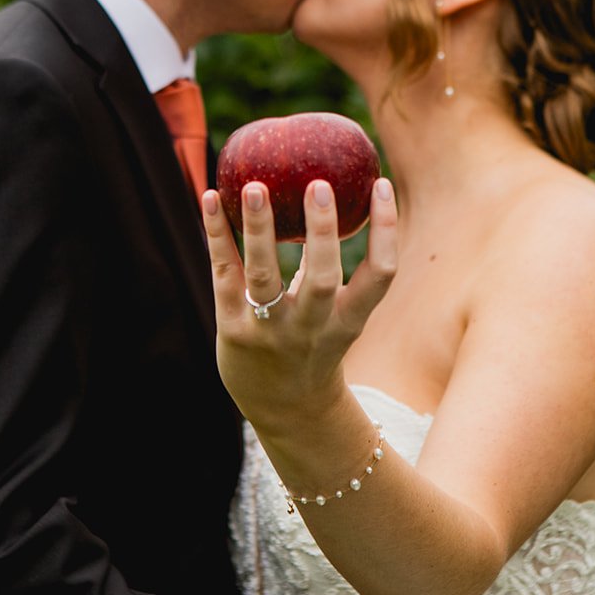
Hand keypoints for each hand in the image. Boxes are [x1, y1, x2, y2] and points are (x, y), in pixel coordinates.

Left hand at [201, 176, 396, 427]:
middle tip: (318, 183)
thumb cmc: (313, 345)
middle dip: (322, 232)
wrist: (286, 411)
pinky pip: (224, 276)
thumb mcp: (336, 315)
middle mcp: (312, 328)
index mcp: (348, 320)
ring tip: (254, 186)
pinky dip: (216, 236)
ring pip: (264, 278)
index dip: (386, 230)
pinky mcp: (232, 330)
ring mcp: (270, 331)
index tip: (381, 183)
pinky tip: (208, 197)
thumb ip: (329, 265)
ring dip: (259, 230)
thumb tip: (329, 198)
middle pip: (323, 279)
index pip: (380, 275)